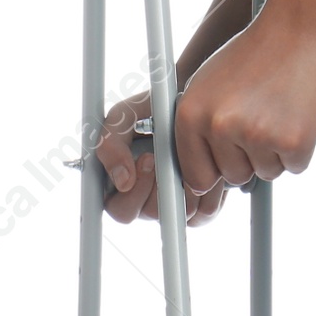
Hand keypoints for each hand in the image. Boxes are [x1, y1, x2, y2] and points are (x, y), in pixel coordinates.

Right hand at [92, 88, 230, 227]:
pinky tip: (201, 160)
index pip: (120, 210)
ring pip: (177, 213)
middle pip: (149, 213)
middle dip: (157, 183)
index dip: (129, 195)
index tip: (146, 160)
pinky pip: (204, 211)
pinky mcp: (202, 207)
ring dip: (182, 180)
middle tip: (163, 154)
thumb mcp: (125, 117)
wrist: (192, 102)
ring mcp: (175, 205)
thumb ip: (110, 144)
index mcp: (123, 185)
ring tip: (182, 151)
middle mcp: (149, 199)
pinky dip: (205, 185)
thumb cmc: (155, 109)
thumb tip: (122, 181)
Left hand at [173, 10, 315, 210]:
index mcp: (191, 113)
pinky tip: (296, 116)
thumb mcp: (210, 85)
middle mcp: (219, 126)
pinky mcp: (291, 142)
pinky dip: (298, 149)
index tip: (223, 168)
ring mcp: (256, 136)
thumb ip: (199, 128)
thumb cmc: (257, 55)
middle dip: (248, 158)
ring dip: (274, 152)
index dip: (213, 172)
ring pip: (265, 173)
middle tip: (259, 119)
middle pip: (233, 177)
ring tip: (278, 112)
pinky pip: (294, 167)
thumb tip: (196, 181)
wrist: (301, 31)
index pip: (196, 176)